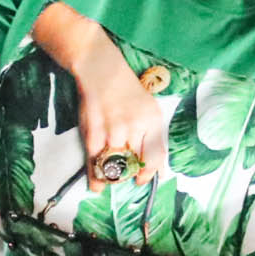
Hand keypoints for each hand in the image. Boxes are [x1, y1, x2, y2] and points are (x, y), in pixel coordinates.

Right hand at [74, 58, 167, 187]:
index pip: (156, 156)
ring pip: (116, 166)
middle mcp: (135, 125)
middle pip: (135, 163)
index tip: (142, 180)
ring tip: (109, 177)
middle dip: (129, 176)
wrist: (101, 69)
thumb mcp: (147, 109)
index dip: (150, 173)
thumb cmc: (125, 89)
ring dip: (112, 177)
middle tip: (125, 178)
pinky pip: (96, 161)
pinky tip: (96, 185)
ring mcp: (114, 129)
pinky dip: (95, 178)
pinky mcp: (95, 131)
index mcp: (152, 119)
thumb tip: (159, 169)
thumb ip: (152, 136)